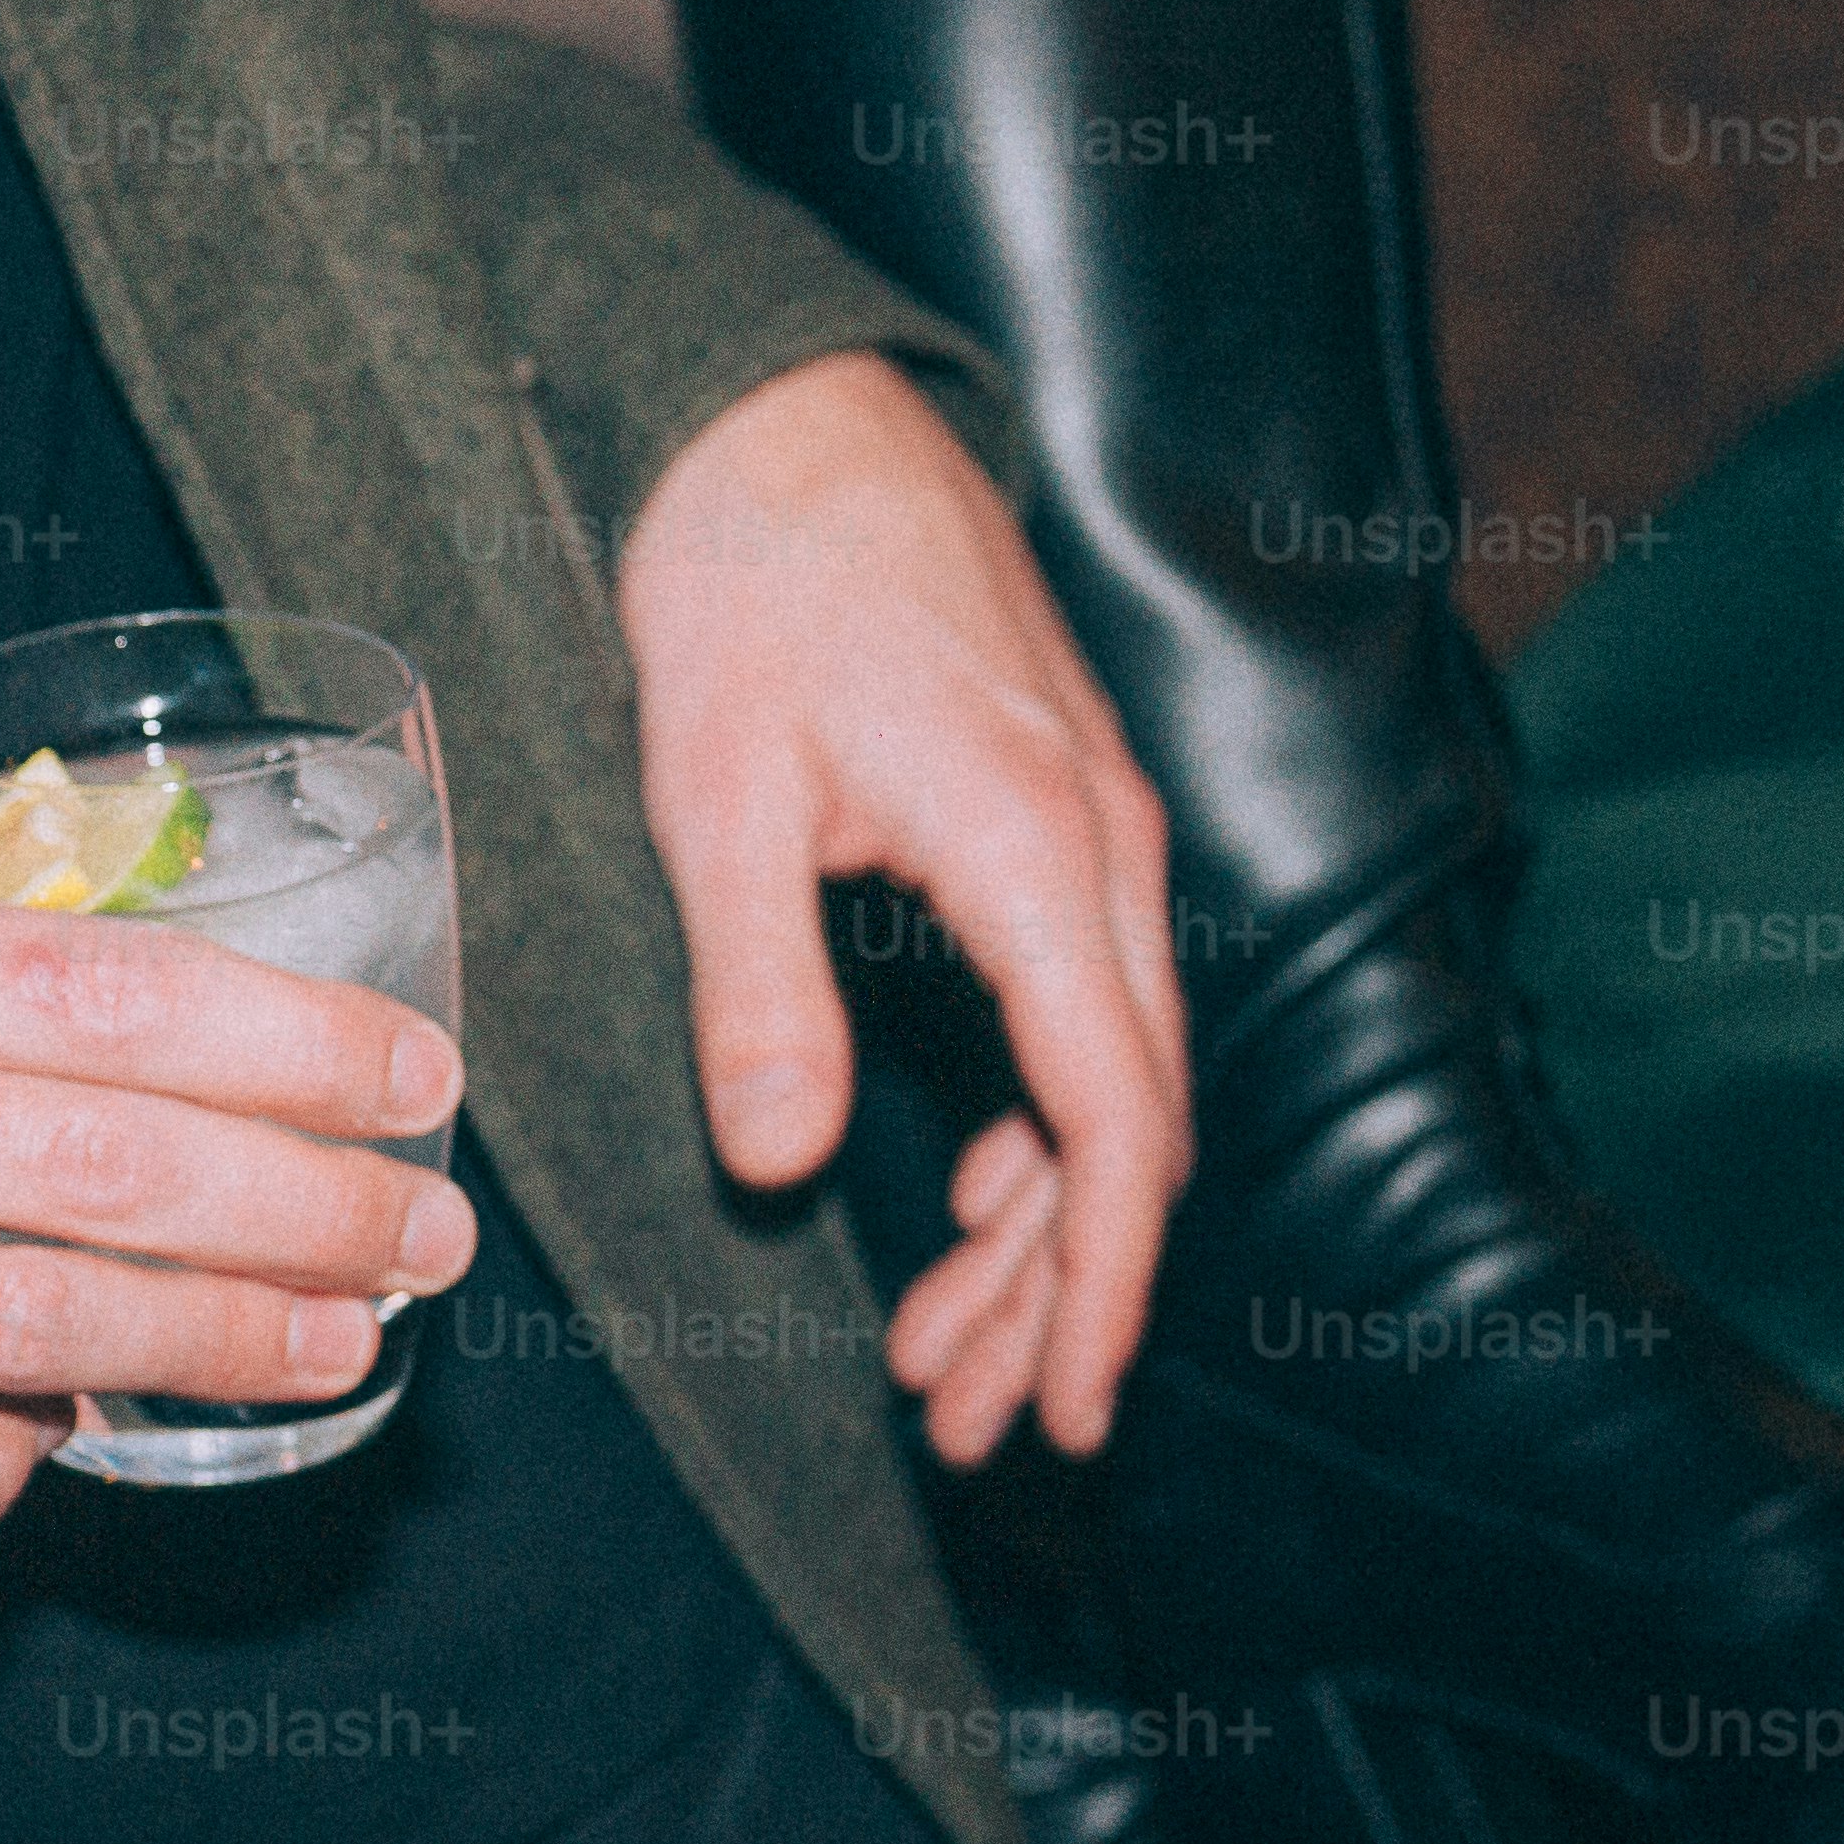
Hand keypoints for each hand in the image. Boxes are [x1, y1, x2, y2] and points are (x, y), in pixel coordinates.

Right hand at [0, 859, 474, 1553]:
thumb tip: (95, 1020)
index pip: (89, 990)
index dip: (285, 1043)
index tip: (407, 1075)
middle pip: (104, 1161)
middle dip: (310, 1205)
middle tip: (428, 1235)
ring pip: (29, 1330)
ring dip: (219, 1344)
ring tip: (336, 1345)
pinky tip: (48, 1448)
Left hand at [612, 353, 1181, 1459]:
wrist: (785, 415)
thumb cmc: (745, 581)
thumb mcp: (715, 792)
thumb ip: (756, 984)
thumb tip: (783, 1168)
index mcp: (1033, 853)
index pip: (1111, 1120)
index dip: (1096, 1284)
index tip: (1062, 1406)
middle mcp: (1099, 852)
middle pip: (1129, 1130)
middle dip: (1060, 1297)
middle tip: (973, 1429)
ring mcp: (1090, 837)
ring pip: (1111, 1083)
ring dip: (1043, 1230)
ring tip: (949, 1361)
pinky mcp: (1052, 825)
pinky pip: (1084, 1015)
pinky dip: (1040, 1130)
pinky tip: (977, 1202)